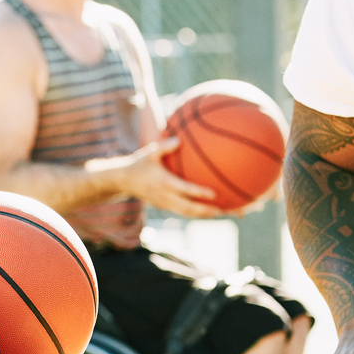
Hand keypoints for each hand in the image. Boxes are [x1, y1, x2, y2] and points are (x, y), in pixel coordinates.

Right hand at [94, 138, 217, 217]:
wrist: (123, 181)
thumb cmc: (139, 163)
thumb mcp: (149, 153)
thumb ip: (164, 146)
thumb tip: (178, 139)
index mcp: (164, 183)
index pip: (184, 190)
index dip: (199, 193)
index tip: (215, 194)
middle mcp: (166, 197)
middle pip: (191, 209)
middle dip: (210, 211)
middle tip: (230, 210)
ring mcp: (166, 204)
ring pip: (190, 213)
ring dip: (208, 214)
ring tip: (228, 212)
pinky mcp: (166, 207)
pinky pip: (186, 212)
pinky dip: (200, 212)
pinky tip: (214, 209)